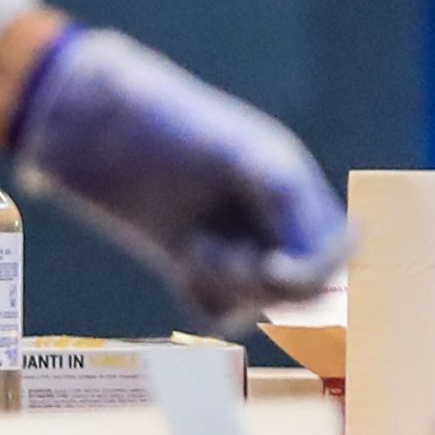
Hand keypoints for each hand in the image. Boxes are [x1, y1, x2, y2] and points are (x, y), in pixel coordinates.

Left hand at [0, 25, 347, 321]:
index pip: (340, 246)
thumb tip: (306, 263)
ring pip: (262, 298)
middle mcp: (270, 215)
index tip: (274, 266)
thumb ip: (291, 200)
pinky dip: (204, 296)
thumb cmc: (173, 129)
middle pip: (306, 282)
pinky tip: (180, 266)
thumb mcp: (247, 157)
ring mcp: (232, 240)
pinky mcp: (191, 262)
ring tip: (193, 249)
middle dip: (269, 281)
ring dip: (231, 284)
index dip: (320, 266)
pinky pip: (221, 308)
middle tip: (220, 255)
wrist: (94, 126)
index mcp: (294, 183)